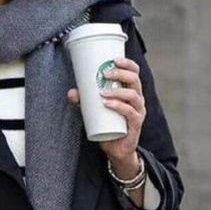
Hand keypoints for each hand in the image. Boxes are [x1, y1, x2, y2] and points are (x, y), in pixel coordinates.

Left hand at [67, 55, 145, 175]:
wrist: (116, 150)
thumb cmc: (108, 126)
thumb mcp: (94, 111)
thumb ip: (83, 101)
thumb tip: (71, 92)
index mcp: (131, 91)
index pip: (135, 73)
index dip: (128, 64)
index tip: (114, 59)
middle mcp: (138, 100)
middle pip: (135, 80)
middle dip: (121, 74)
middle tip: (105, 73)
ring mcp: (138, 112)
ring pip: (133, 96)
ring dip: (118, 91)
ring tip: (102, 92)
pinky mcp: (136, 124)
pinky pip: (130, 113)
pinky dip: (118, 106)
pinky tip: (107, 104)